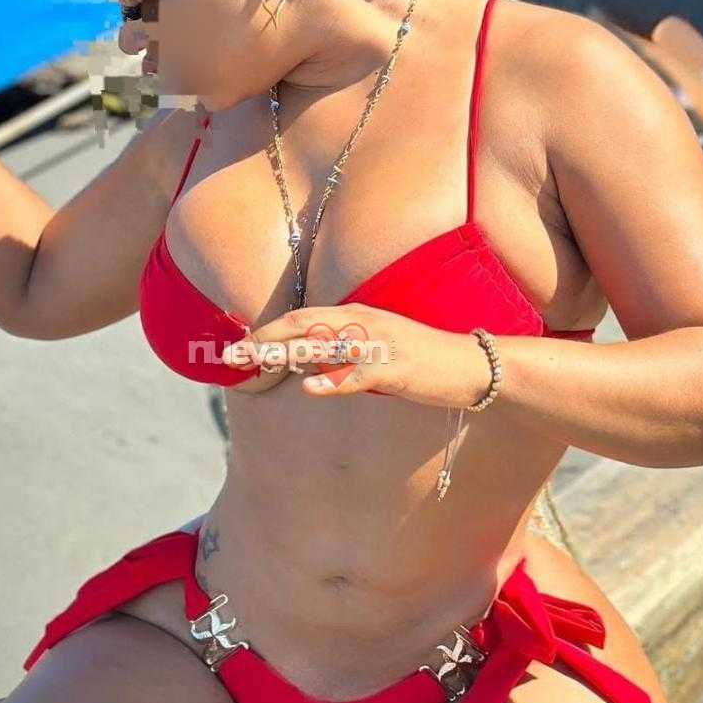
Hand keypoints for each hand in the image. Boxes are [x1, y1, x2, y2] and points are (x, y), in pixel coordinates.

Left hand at [221, 303, 493, 407]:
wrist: (472, 363)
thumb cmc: (421, 359)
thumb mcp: (375, 349)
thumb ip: (340, 351)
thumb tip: (304, 361)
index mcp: (356, 315)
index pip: (301, 318)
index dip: (266, 332)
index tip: (236, 348)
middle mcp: (363, 323)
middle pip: (302, 326)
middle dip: (263, 341)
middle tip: (230, 357)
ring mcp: (378, 345)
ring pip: (323, 346)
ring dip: (285, 355)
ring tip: (254, 365)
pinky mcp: (395, 369)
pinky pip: (358, 374)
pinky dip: (332, 380)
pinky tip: (308, 387)